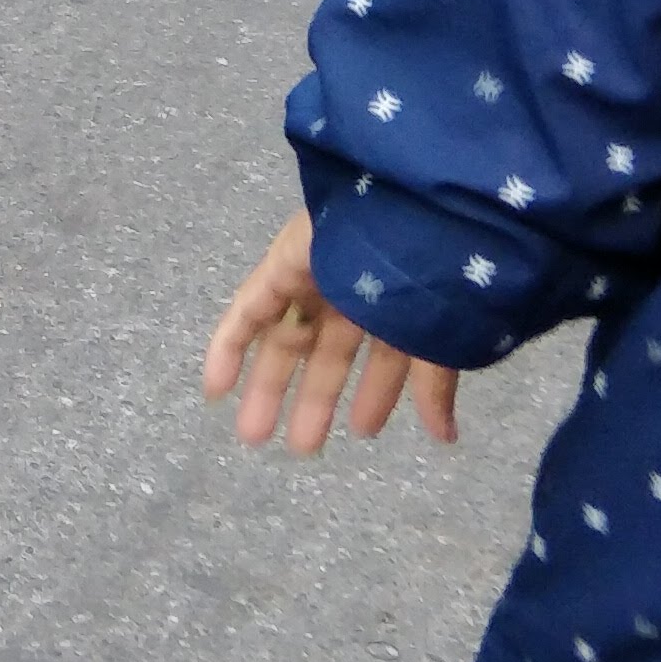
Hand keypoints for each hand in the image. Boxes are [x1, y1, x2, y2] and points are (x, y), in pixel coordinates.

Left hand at [203, 210, 460, 456]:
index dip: (372, 395)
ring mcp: (315, 275)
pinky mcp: (282, 264)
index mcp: (398, 304)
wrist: (415, 212)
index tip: (364, 432)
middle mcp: (354, 290)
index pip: (380, 357)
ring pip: (286, 340)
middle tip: (302, 449)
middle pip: (326, 354)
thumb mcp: (435, 335)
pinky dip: (230, 347)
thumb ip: (432, 384)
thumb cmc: (435, 275)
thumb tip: (444, 438)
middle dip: (314, 402)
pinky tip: (216, 389)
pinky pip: (249, 310)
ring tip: (255, 437)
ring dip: (269, 386)